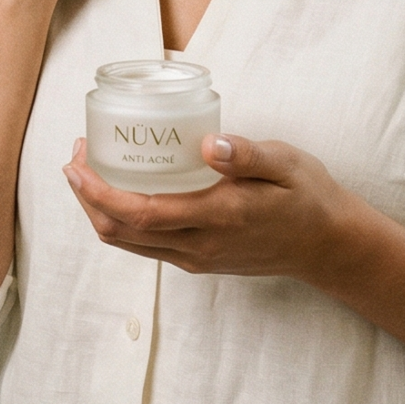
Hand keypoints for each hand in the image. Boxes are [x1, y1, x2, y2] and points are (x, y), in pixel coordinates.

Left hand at [63, 133, 362, 280]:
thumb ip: (249, 154)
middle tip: (76, 156)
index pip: (138, 212)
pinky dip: (120, 219)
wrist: (328, 246)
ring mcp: (196, 257)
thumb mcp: (287, 164)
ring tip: (88, 170)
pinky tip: (120, 189)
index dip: (97, 190)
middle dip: (86, 197)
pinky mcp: (198, 260)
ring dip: (98, 210)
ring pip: (128, 243)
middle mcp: (199, 245)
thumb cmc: (307, 197)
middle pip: (119, 232)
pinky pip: (144, 245)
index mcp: (216, 216)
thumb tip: (210, 143)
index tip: (78, 160)